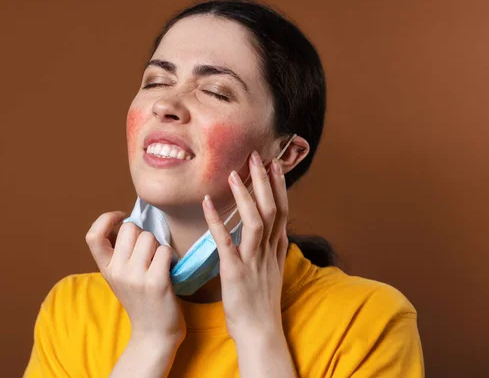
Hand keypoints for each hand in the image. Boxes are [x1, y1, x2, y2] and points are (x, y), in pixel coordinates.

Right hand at [85, 212, 185, 344]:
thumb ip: (119, 253)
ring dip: (158, 246)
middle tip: (148, 252)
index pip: (93, 236)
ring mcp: (136, 277)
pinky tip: (168, 271)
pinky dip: (170, 257)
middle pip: (130, 228)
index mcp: (106, 269)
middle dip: (143, 234)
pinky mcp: (156, 282)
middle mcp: (117, 272)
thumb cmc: (142, 300)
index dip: (106, 219)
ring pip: (149, 237)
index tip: (121, 217)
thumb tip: (126, 221)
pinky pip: (164, 251)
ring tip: (158, 264)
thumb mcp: (120, 277)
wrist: (154, 335)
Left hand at [202, 150, 288, 340]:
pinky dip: (217, 221)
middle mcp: (269, 251)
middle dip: (265, 182)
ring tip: (234, 174)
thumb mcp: (273, 271)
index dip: (278, 187)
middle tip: (256, 157)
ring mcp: (253, 261)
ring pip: (255, 221)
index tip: (273, 165)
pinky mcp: (235, 272)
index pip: (282, 211)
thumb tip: (276, 230)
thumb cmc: (262, 302)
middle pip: (272, 209)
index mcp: (277, 249)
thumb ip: (274, 248)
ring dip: (245, 196)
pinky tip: (207, 204)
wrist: (259, 332)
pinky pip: (226, 242)